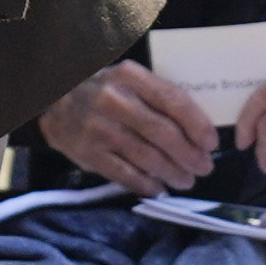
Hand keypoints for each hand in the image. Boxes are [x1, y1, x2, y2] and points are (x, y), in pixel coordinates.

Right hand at [38, 61, 220, 194]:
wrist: (54, 100)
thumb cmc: (103, 91)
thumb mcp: (129, 81)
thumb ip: (158, 97)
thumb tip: (197, 131)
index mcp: (130, 77)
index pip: (173, 100)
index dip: (197, 125)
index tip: (211, 143)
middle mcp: (114, 100)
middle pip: (163, 133)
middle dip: (189, 154)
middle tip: (204, 167)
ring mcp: (99, 128)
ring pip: (147, 156)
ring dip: (172, 172)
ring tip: (186, 180)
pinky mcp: (88, 153)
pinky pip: (124, 174)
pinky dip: (146, 183)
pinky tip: (158, 187)